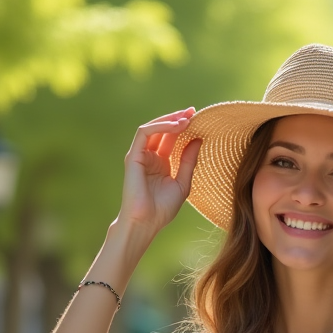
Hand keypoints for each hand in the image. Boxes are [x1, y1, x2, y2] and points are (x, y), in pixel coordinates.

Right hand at [115, 107, 202, 239]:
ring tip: (186, 118)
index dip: (184, 127)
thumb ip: (189, 161)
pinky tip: (175, 126)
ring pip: (152, 128)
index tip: (198, 117)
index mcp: (161, 163)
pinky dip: (159, 127)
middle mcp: (150, 156)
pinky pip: (144, 134)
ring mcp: (140, 155)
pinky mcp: (133, 156)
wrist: (146, 222)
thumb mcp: (183, 182)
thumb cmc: (163, 208)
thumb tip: (199, 139)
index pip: (172, 138)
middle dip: (177, 118)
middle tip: (193, 111)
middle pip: (162, 130)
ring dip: (169, 120)